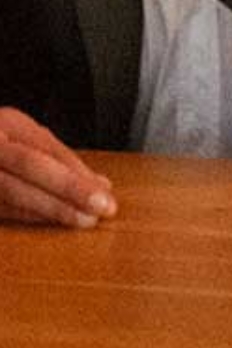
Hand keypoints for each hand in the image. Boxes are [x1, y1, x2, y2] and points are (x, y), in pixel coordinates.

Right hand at [0, 107, 115, 228]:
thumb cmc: (3, 146)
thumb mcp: (26, 141)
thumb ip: (60, 160)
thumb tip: (101, 185)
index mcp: (8, 123)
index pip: (46, 148)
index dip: (76, 173)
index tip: (106, 195)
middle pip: (30, 165)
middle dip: (68, 189)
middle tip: (100, 209)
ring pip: (11, 191)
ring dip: (50, 210)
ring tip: (81, 221)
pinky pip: (1, 208)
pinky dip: (27, 216)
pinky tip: (50, 223)